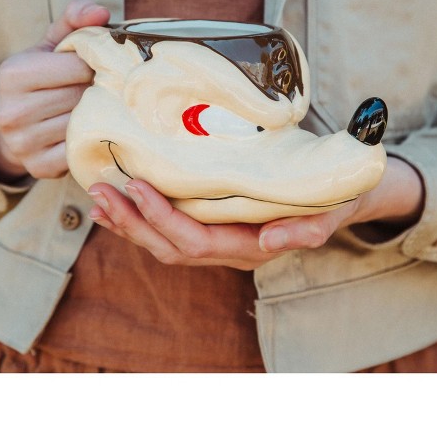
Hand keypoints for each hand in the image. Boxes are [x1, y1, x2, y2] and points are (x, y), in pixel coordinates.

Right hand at [0, 0, 109, 181]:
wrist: (13, 125)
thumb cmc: (41, 78)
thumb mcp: (51, 45)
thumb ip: (75, 21)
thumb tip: (100, 12)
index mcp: (12, 73)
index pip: (78, 66)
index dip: (92, 65)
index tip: (90, 68)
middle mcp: (11, 111)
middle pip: (82, 96)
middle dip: (95, 90)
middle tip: (95, 89)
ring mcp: (23, 143)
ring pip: (83, 123)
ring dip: (95, 115)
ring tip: (91, 108)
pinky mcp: (39, 167)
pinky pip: (80, 150)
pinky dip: (89, 140)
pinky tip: (87, 130)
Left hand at [86, 157, 423, 269]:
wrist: (338, 198)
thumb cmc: (332, 199)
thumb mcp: (330, 211)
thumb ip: (306, 229)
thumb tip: (272, 239)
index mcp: (251, 246)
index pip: (196, 241)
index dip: (163, 218)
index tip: (137, 186)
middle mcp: (228, 250)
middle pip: (169, 247)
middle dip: (132, 223)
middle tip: (99, 194)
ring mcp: (218, 241)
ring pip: (163, 243)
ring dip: (128, 223)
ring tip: (97, 202)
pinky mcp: (212, 226)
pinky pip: (169, 230)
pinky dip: (140, 219)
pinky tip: (118, 205)